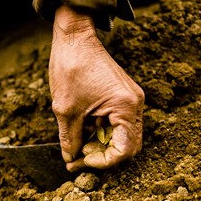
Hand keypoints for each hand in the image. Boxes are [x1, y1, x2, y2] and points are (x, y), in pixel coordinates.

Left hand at [49, 5, 144, 171]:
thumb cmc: (71, 67)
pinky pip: (118, 123)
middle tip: (78, 158)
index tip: (83, 160)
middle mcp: (134, 104)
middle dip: (103, 156)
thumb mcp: (65, 110)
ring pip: (122, 136)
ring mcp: (131, 99)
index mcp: (125, 106)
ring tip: (78, 147)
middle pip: (128, 146)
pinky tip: (84, 134)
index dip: (104, 162)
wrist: (74, 38)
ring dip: (102, 146)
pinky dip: (102, 133)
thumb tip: (71, 158)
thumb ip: (70, 139)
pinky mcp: (123, 96)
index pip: (125, 150)